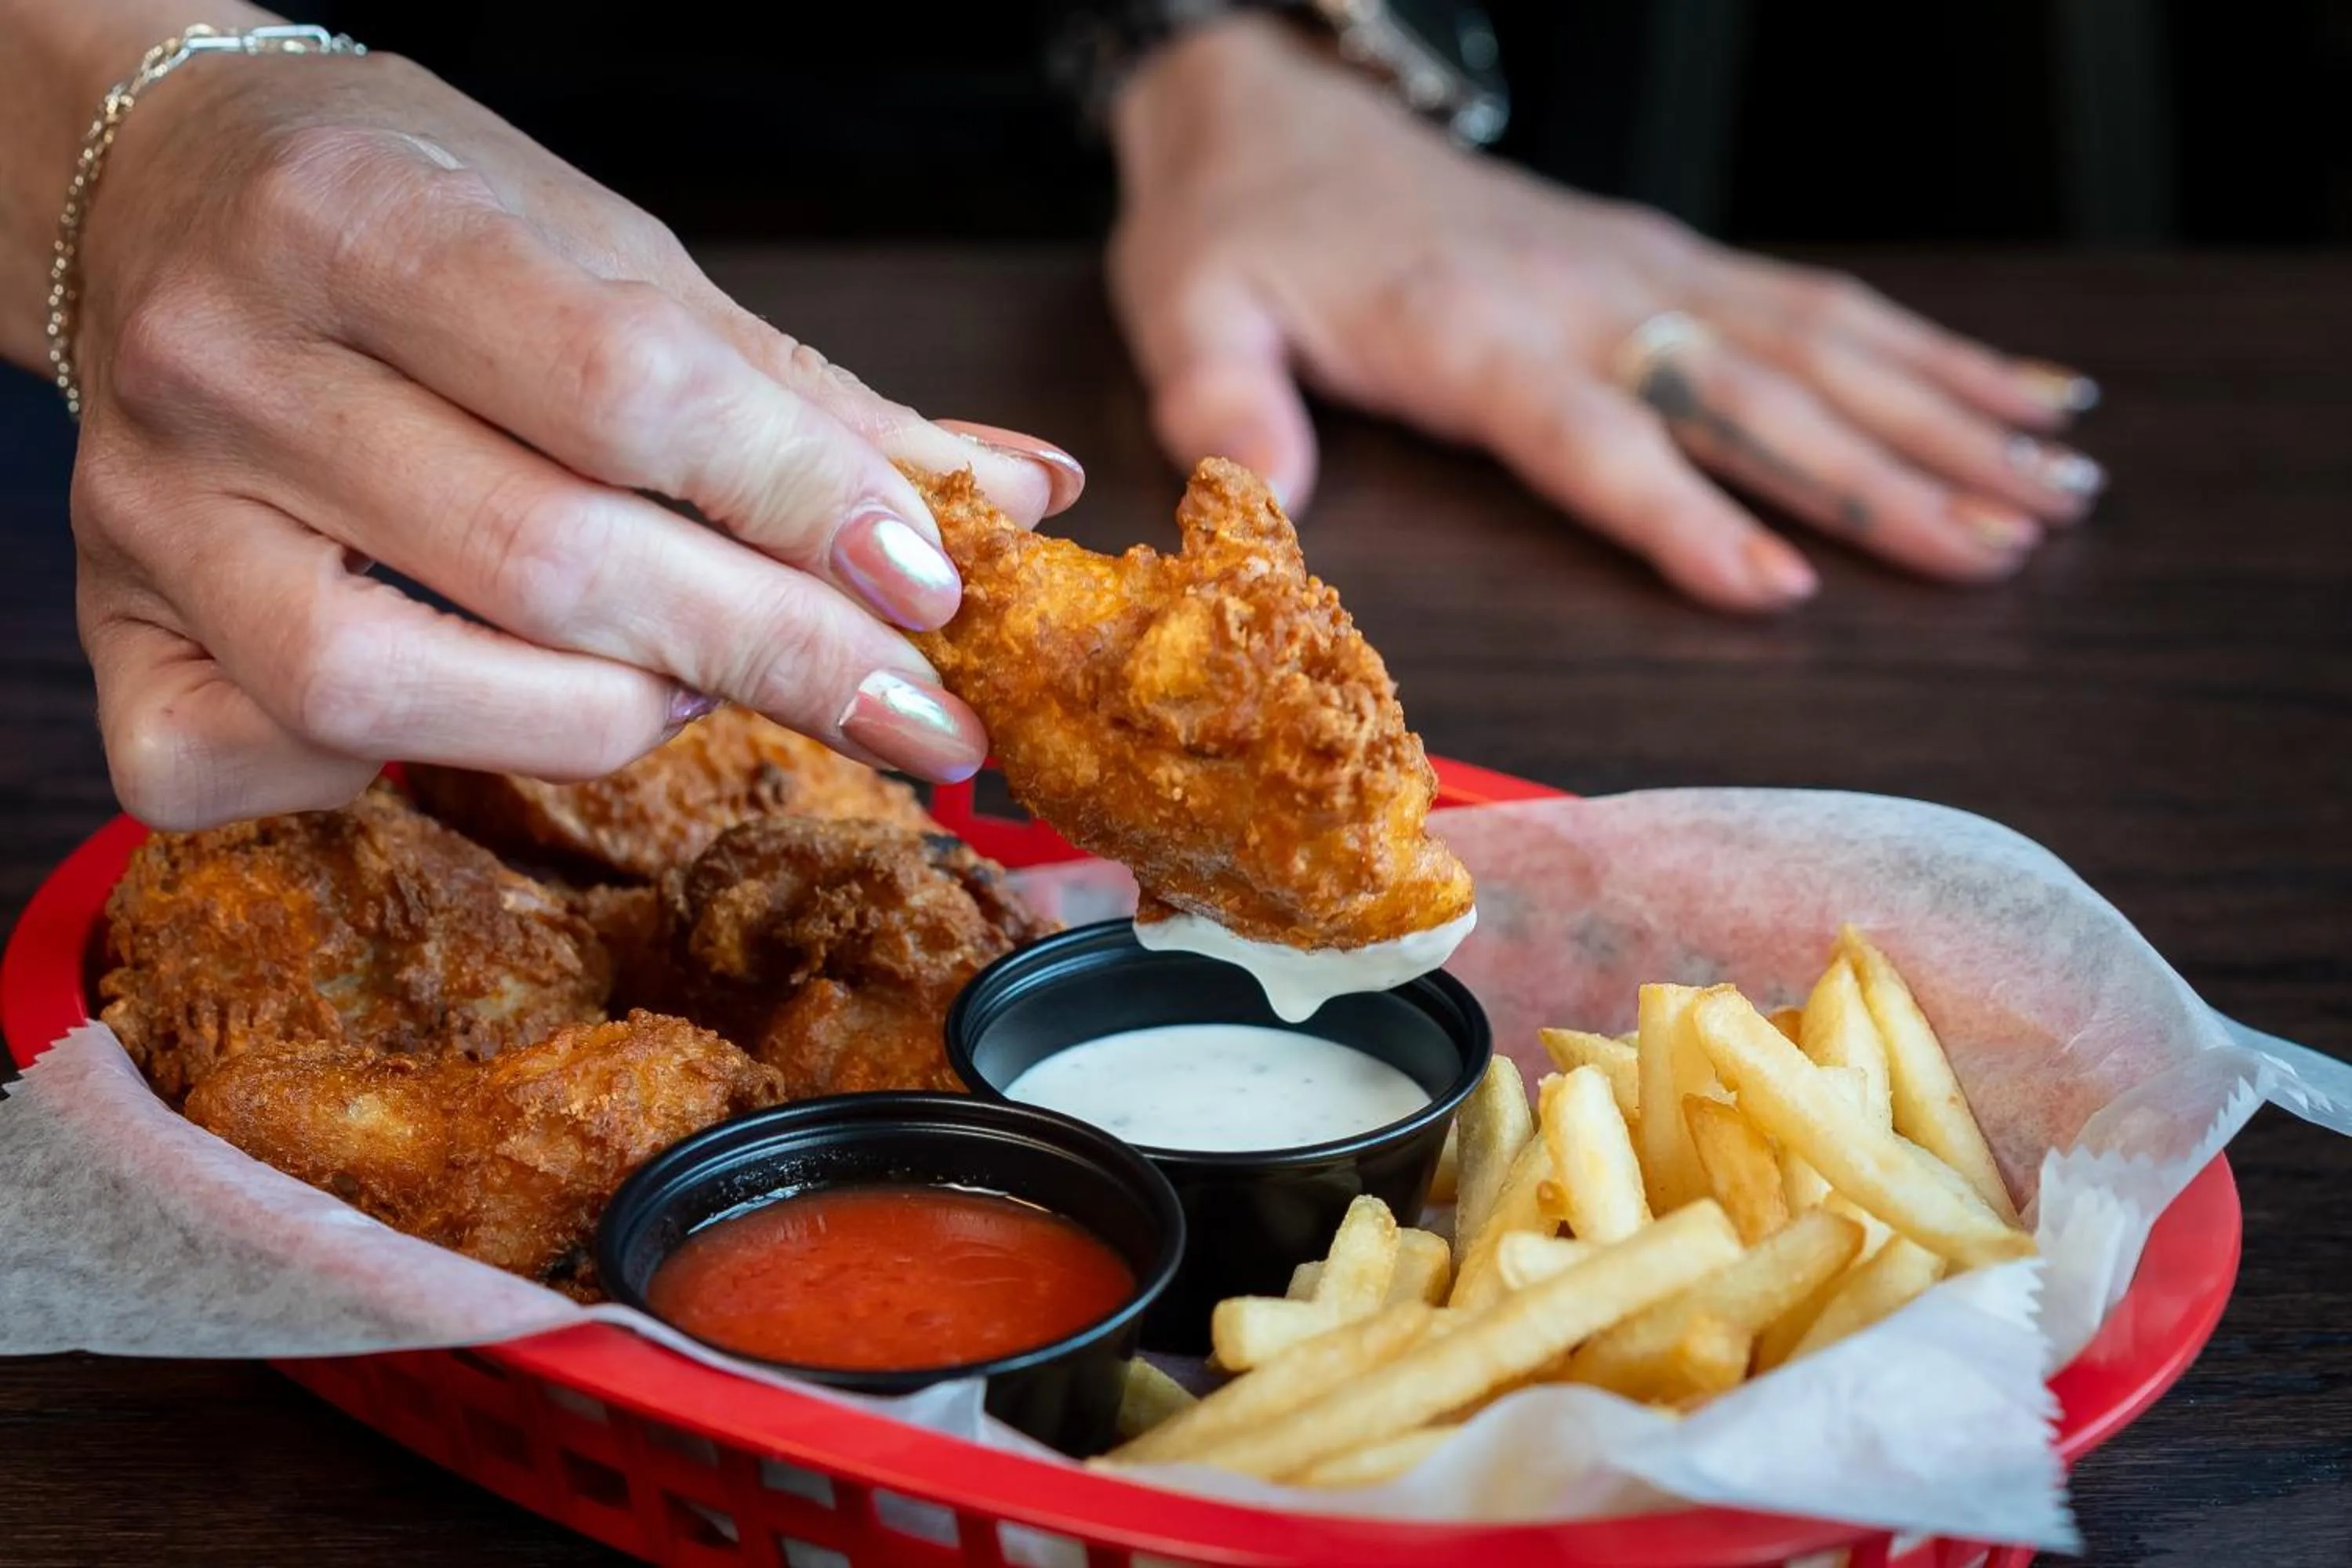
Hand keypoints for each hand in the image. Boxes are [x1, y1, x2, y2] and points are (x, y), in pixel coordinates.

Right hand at [65, 41, 1082, 826]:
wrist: (166, 185)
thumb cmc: (421, 220)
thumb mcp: (613, 255)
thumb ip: (803, 396)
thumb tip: (1016, 499)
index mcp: (361, 218)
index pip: (625, 389)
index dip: (804, 502)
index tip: (935, 587)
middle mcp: (227, 361)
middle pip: (541, 560)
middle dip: (769, 654)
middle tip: (909, 710)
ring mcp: (150, 510)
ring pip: (393, 688)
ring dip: (600, 718)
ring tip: (689, 685)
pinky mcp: (107, 631)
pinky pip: (249, 762)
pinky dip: (393, 775)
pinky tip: (481, 711)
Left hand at [1108, 16, 2103, 610]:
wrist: (1275, 114)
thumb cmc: (1237, 232)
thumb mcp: (1187, 312)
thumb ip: (1221, 401)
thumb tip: (1260, 496)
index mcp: (1474, 334)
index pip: (1594, 437)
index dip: (1682, 514)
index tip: (1779, 583)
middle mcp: (1585, 298)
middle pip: (1752, 396)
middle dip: (1885, 475)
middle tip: (2005, 544)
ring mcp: (1643, 272)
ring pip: (1820, 344)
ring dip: (1944, 415)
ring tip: (2061, 481)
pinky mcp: (1668, 261)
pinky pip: (1818, 302)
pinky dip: (1930, 348)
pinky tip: (2020, 388)